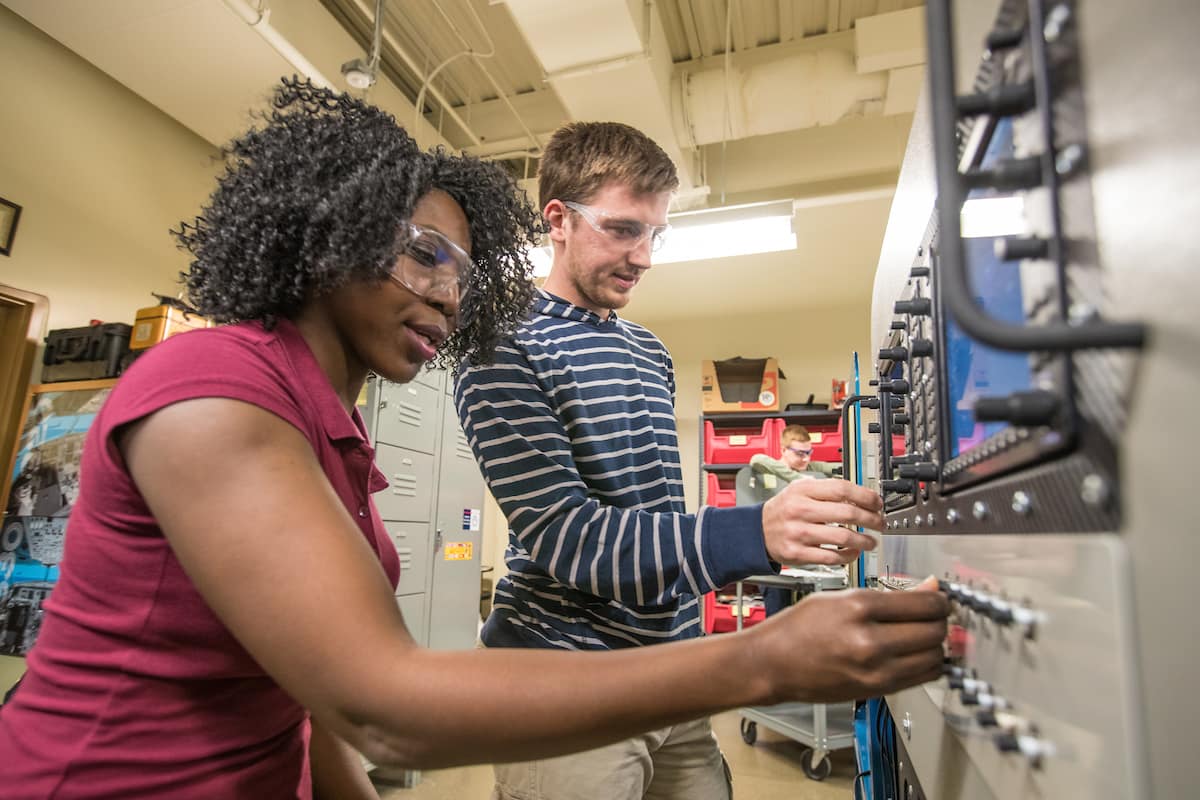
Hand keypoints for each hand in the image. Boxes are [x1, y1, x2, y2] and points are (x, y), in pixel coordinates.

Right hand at [747, 577, 948, 703]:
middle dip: (941, 619)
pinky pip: (923, 676)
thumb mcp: (840, 598)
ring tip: (924, 634)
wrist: (774, 663)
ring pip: (935, 656)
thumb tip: (928, 588)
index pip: (925, 603)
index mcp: (859, 608)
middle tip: (934, 614)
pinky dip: (928, 664)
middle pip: (935, 630)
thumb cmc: (799, 627)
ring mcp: (876, 669)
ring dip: (936, 644)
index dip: (939, 598)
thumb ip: (887, 595)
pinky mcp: (878, 689)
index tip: (939, 596)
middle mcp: (871, 641)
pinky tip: (916, 653)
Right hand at [760, 478, 883, 565]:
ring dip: (864, 540)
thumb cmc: (783, 510)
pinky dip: (849, 556)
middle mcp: (800, 510)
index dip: (865, 496)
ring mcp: (799, 533)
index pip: (842, 489)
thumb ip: (827, 490)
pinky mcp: (798, 554)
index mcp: (803, 491)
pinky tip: (854, 552)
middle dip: (871, 519)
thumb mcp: (799, 490)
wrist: (756, 531)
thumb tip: (862, 496)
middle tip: (880, 523)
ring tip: (871, 541)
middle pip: (847, 513)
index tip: (877, 503)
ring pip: (843, 538)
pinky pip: (832, 558)